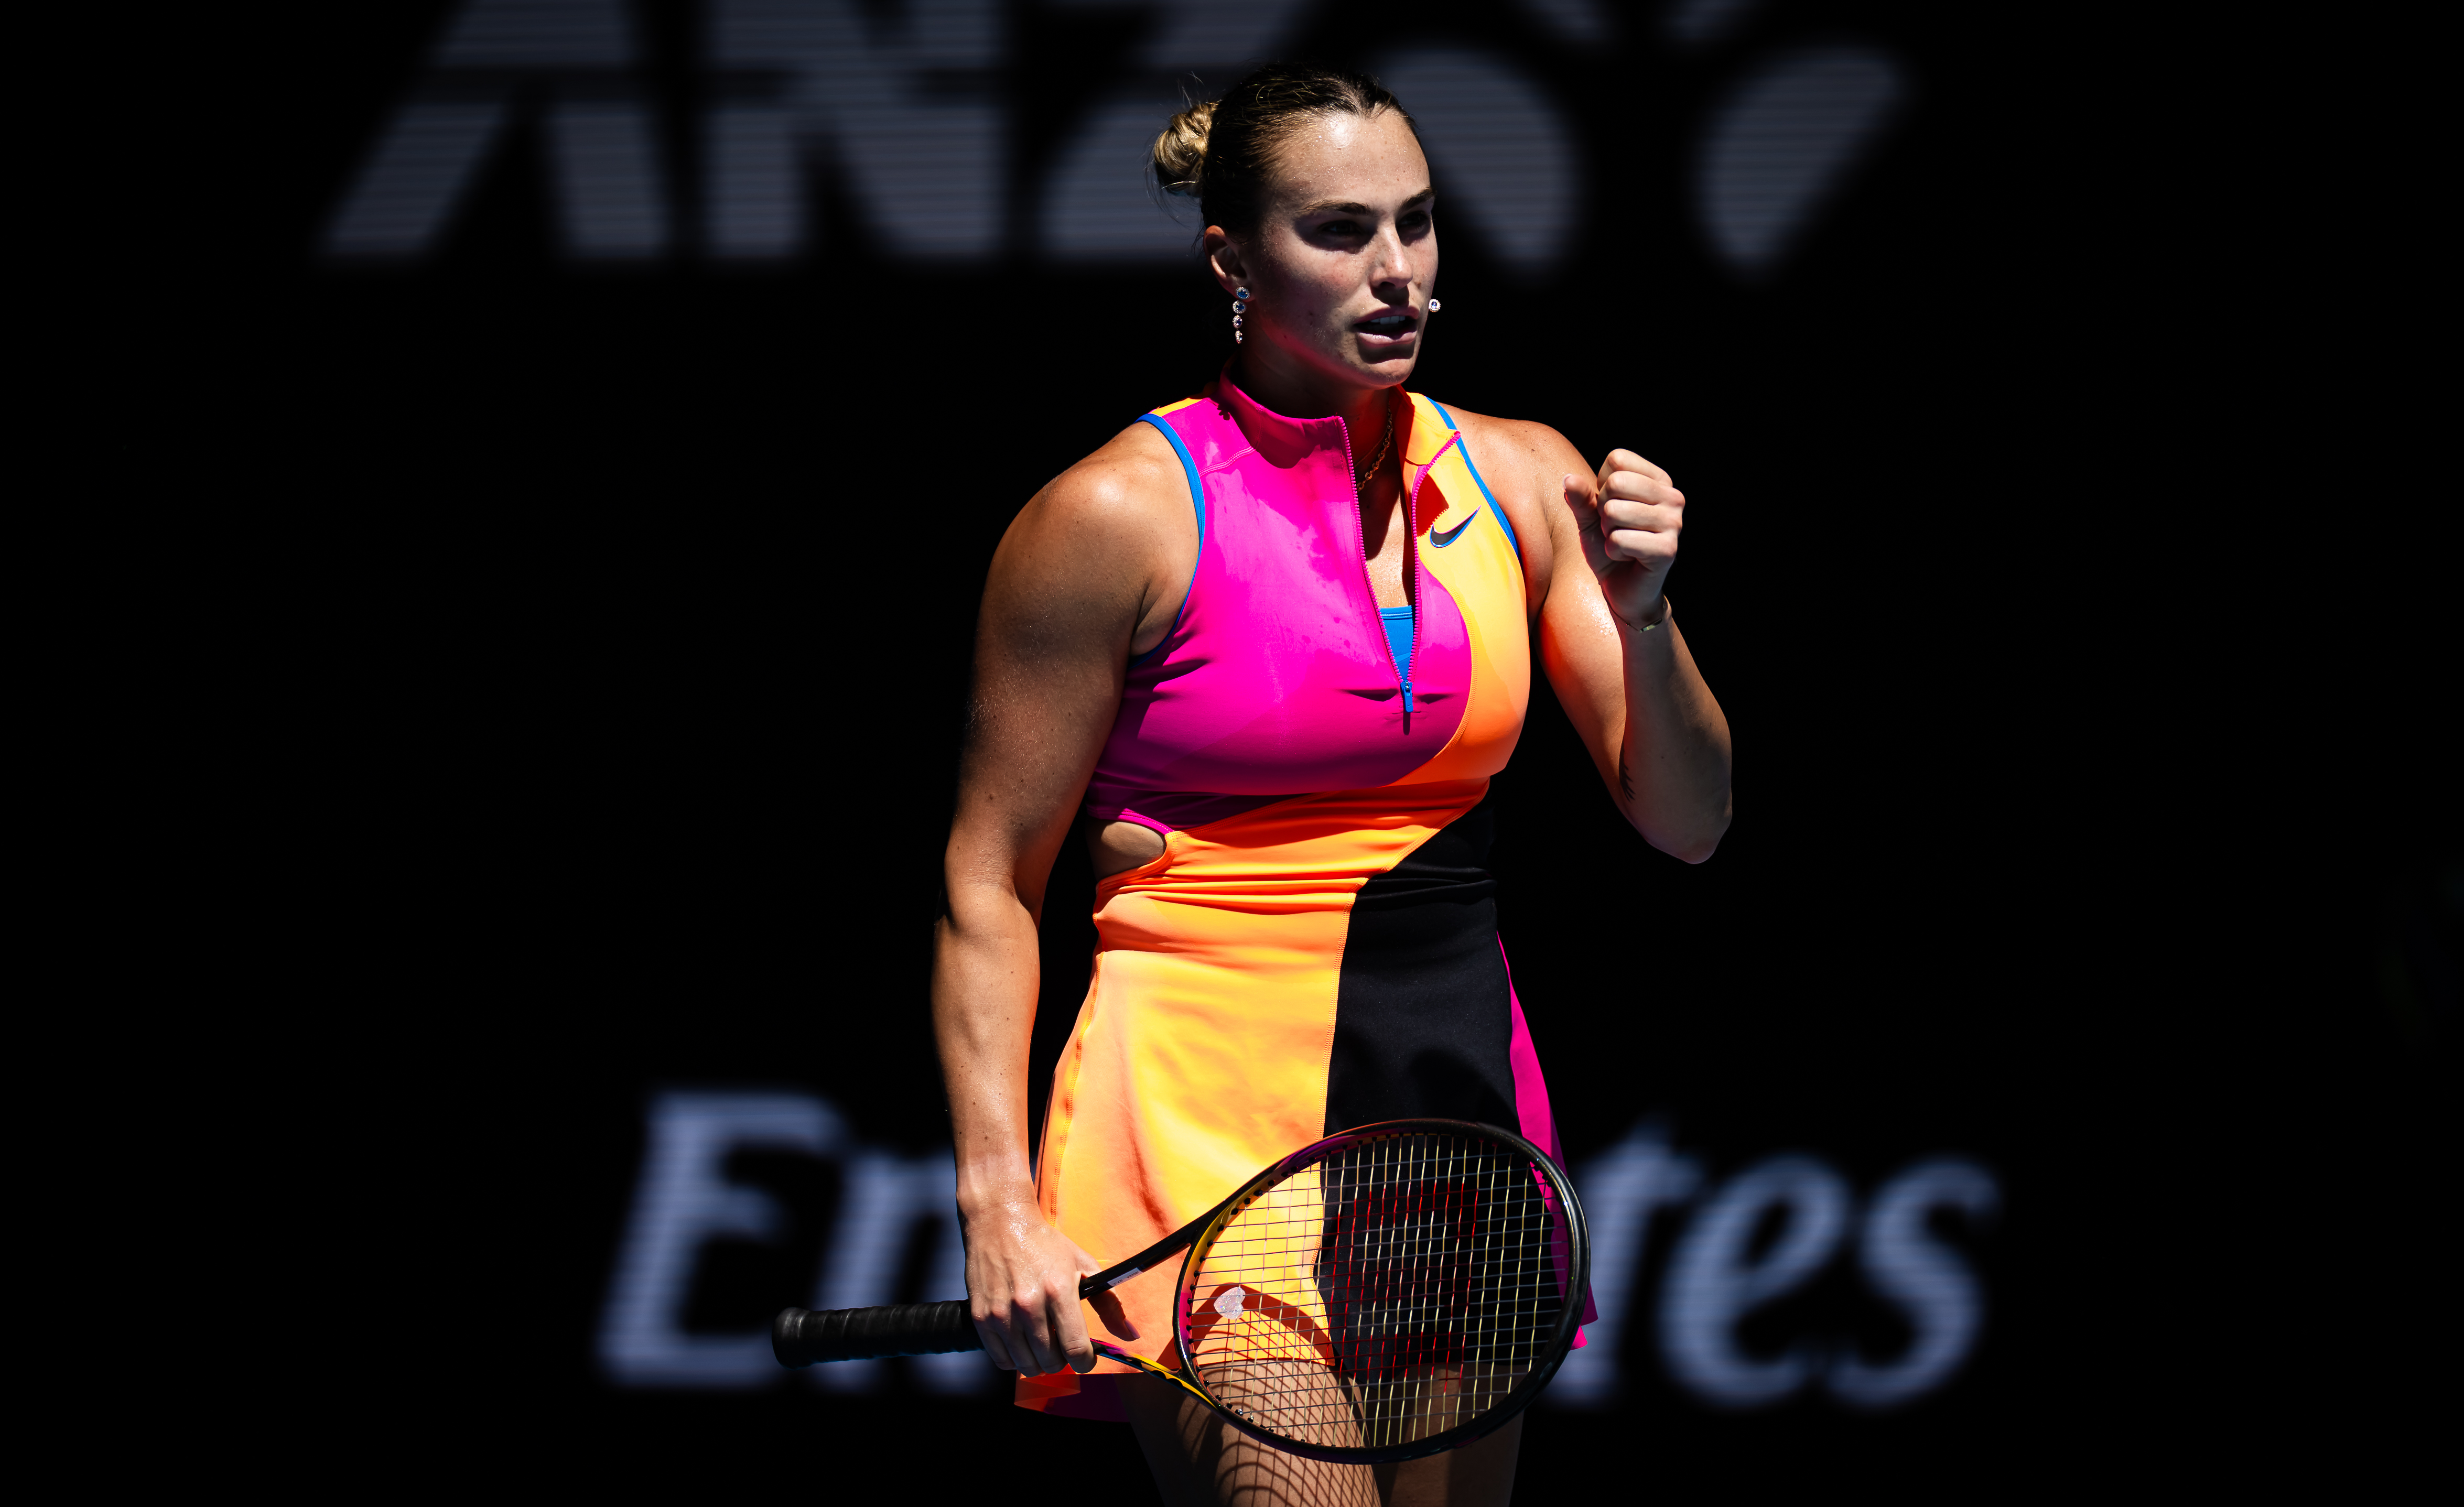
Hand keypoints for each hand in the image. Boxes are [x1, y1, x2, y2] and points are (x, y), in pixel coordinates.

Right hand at [960, 1192, 1140, 1375]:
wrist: (999, 1222)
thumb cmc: (1044, 1244)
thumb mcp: (1083, 1265)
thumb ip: (1109, 1303)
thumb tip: (1130, 1336)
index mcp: (1059, 1290)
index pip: (1076, 1350)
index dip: (1085, 1361)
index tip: (1085, 1357)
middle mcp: (1029, 1305)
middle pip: (1051, 1362)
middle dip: (1062, 1360)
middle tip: (1061, 1344)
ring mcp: (1001, 1313)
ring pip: (1026, 1365)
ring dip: (1039, 1362)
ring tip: (1042, 1342)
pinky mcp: (981, 1317)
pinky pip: (1001, 1360)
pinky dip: (1015, 1359)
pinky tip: (1021, 1342)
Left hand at [1565, 449, 1684, 628]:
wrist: (1624, 590)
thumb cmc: (1609, 547)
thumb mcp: (1590, 518)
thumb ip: (1581, 497)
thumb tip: (1569, 479)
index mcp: (1659, 480)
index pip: (1618, 460)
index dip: (1602, 486)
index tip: (1613, 508)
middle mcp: (1673, 497)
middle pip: (1615, 483)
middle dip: (1603, 510)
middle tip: (1615, 529)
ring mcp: (1674, 523)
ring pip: (1614, 512)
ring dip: (1607, 533)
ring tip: (1621, 543)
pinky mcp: (1668, 549)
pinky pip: (1619, 540)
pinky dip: (1612, 552)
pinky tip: (1627, 558)